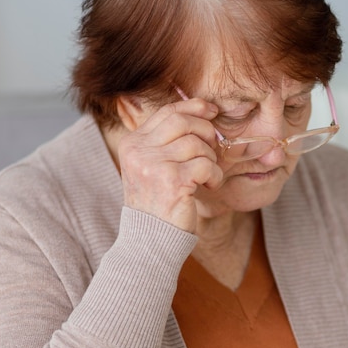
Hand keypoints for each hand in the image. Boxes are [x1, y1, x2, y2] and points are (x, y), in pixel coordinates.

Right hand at [117, 97, 222, 232]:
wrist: (150, 240)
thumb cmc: (158, 204)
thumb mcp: (152, 168)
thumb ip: (167, 142)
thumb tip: (201, 113)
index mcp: (132, 144)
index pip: (166, 112)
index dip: (193, 107)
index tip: (211, 111)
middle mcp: (139, 151)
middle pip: (182, 121)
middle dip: (205, 131)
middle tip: (213, 149)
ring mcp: (153, 165)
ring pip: (197, 144)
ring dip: (211, 159)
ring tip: (207, 176)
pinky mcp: (172, 181)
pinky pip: (206, 165)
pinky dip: (215, 175)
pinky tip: (209, 186)